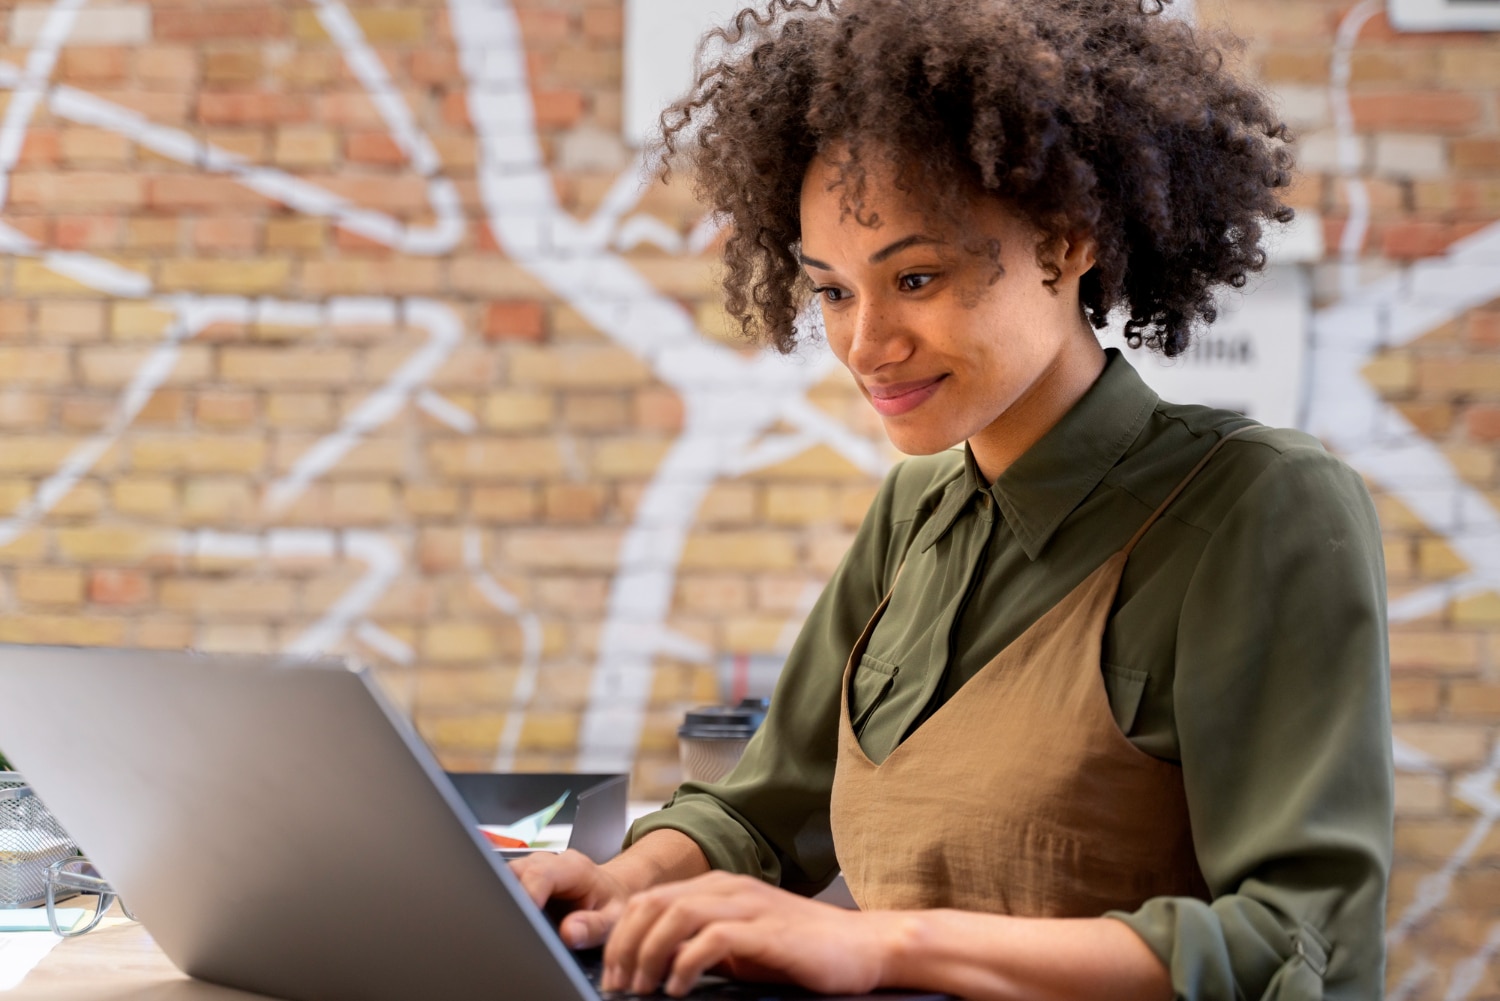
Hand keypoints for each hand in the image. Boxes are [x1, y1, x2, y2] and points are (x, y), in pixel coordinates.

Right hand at [509, 849, 632, 948]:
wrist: (611, 891)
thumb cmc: (611, 903)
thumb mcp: (613, 918)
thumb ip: (593, 926)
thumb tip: (568, 933)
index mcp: (574, 868)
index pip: (541, 874)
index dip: (526, 895)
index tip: (522, 920)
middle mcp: (551, 861)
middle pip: (516, 871)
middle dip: (507, 898)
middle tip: (510, 927)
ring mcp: (534, 866)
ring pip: (504, 875)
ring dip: (502, 899)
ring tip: (508, 926)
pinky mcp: (523, 876)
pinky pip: (504, 883)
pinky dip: (502, 900)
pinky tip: (507, 919)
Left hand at [601, 870, 900, 996]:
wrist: (862, 948)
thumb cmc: (801, 952)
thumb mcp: (739, 949)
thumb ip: (699, 948)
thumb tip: (652, 969)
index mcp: (718, 888)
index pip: (650, 898)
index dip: (620, 934)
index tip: (610, 972)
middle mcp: (728, 889)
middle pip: (654, 903)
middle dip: (625, 945)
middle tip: (618, 984)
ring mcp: (748, 906)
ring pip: (676, 914)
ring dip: (648, 954)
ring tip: (640, 989)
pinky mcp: (767, 930)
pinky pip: (712, 938)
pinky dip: (685, 963)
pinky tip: (676, 988)